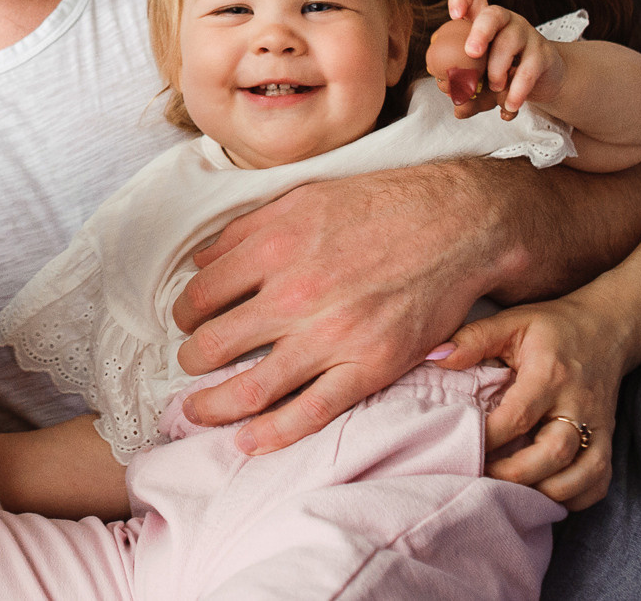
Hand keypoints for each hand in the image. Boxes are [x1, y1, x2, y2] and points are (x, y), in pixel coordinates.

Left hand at [170, 161, 507, 454]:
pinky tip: (246, 442)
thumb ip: (245, 229)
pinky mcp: (370, 366)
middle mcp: (295, 294)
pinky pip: (310, 413)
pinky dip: (271, 435)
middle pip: (213, 344)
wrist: (456, 222)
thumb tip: (200, 260)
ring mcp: (332, 336)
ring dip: (213, 405)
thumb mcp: (300, 198)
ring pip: (251, 388)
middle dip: (191, 359)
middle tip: (190, 363)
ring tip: (197, 409)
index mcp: (272, 248)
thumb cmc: (377, 205)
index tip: (187, 322)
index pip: (200, 295)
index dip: (184, 314)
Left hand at [427, 0, 566, 120]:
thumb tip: (458, 110)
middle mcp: (506, 22)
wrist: (545, 81)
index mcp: (484, 22)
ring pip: (510, 42)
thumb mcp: (483, 83)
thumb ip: (469, 93)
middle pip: (493, 14)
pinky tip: (510, 106)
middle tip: (471, 53)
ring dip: (497, 69)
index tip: (454, 16)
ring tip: (494, 88)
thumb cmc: (505, 74)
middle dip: (479, 32)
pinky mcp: (544, 54)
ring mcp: (527, 35)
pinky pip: (529, 70)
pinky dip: (516, 91)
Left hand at [434, 294, 636, 509]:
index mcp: (550, 375)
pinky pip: (599, 482)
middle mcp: (579, 405)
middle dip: (515, 474)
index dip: (488, 438)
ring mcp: (598, 426)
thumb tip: (435, 357)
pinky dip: (575, 497)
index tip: (460, 445)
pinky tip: (544, 492)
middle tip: (481, 476)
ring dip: (545, 491)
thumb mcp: (512, 321)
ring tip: (511, 489)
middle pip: (553, 454)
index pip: (518, 416)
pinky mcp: (608, 439)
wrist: (609, 327)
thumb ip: (473, 338)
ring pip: (582, 475)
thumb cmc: (552, 326)